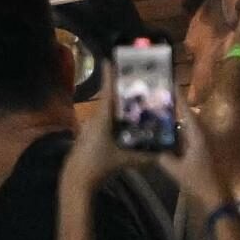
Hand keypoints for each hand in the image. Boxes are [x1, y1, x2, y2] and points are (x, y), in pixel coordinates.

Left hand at [61, 73, 154, 197]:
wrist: (77, 179)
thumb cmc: (99, 165)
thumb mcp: (124, 161)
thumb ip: (144, 157)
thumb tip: (162, 153)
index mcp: (102, 119)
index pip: (107, 93)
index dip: (109, 76)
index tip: (110, 60)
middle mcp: (96, 119)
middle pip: (109, 99)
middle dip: (121, 89)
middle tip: (136, 79)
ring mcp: (91, 127)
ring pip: (107, 111)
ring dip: (119, 104)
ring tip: (136, 98)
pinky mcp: (91, 135)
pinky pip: (105, 120)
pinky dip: (115, 117)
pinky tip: (126, 120)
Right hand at [156, 99, 226, 207]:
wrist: (216, 199)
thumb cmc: (198, 182)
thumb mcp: (176, 170)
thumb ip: (164, 157)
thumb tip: (153, 149)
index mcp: (198, 136)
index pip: (186, 112)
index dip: (178, 98)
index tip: (170, 85)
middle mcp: (202, 137)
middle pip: (186, 118)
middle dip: (173, 109)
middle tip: (158, 100)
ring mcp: (203, 145)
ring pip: (187, 129)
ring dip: (175, 123)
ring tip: (158, 116)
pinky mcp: (202, 154)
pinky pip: (188, 139)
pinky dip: (178, 136)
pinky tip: (166, 137)